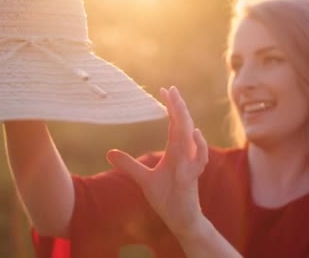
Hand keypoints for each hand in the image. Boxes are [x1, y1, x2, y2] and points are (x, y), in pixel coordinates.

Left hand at [106, 86, 208, 237]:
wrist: (181, 220)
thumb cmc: (167, 198)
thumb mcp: (144, 179)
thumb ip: (129, 165)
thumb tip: (109, 153)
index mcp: (175, 151)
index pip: (175, 124)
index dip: (171, 107)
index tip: (165, 90)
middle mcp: (185, 154)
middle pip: (183, 125)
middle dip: (178, 107)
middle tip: (171, 89)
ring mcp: (190, 164)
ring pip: (191, 137)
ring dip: (186, 121)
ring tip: (178, 105)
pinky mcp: (192, 178)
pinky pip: (199, 159)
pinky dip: (199, 146)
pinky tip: (195, 133)